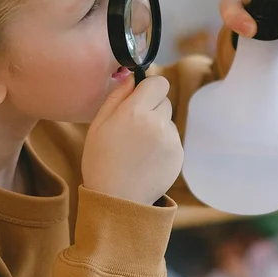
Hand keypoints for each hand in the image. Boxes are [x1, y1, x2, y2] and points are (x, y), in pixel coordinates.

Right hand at [82, 77, 182, 204]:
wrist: (118, 199)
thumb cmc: (102, 161)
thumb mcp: (98, 125)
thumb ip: (117, 96)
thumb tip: (132, 77)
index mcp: (135, 112)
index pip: (159, 83)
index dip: (150, 88)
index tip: (141, 97)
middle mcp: (157, 123)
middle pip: (164, 100)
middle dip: (152, 108)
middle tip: (133, 128)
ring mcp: (171, 140)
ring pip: (168, 121)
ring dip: (157, 127)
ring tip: (138, 148)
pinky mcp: (179, 155)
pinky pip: (172, 139)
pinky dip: (162, 145)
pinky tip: (146, 159)